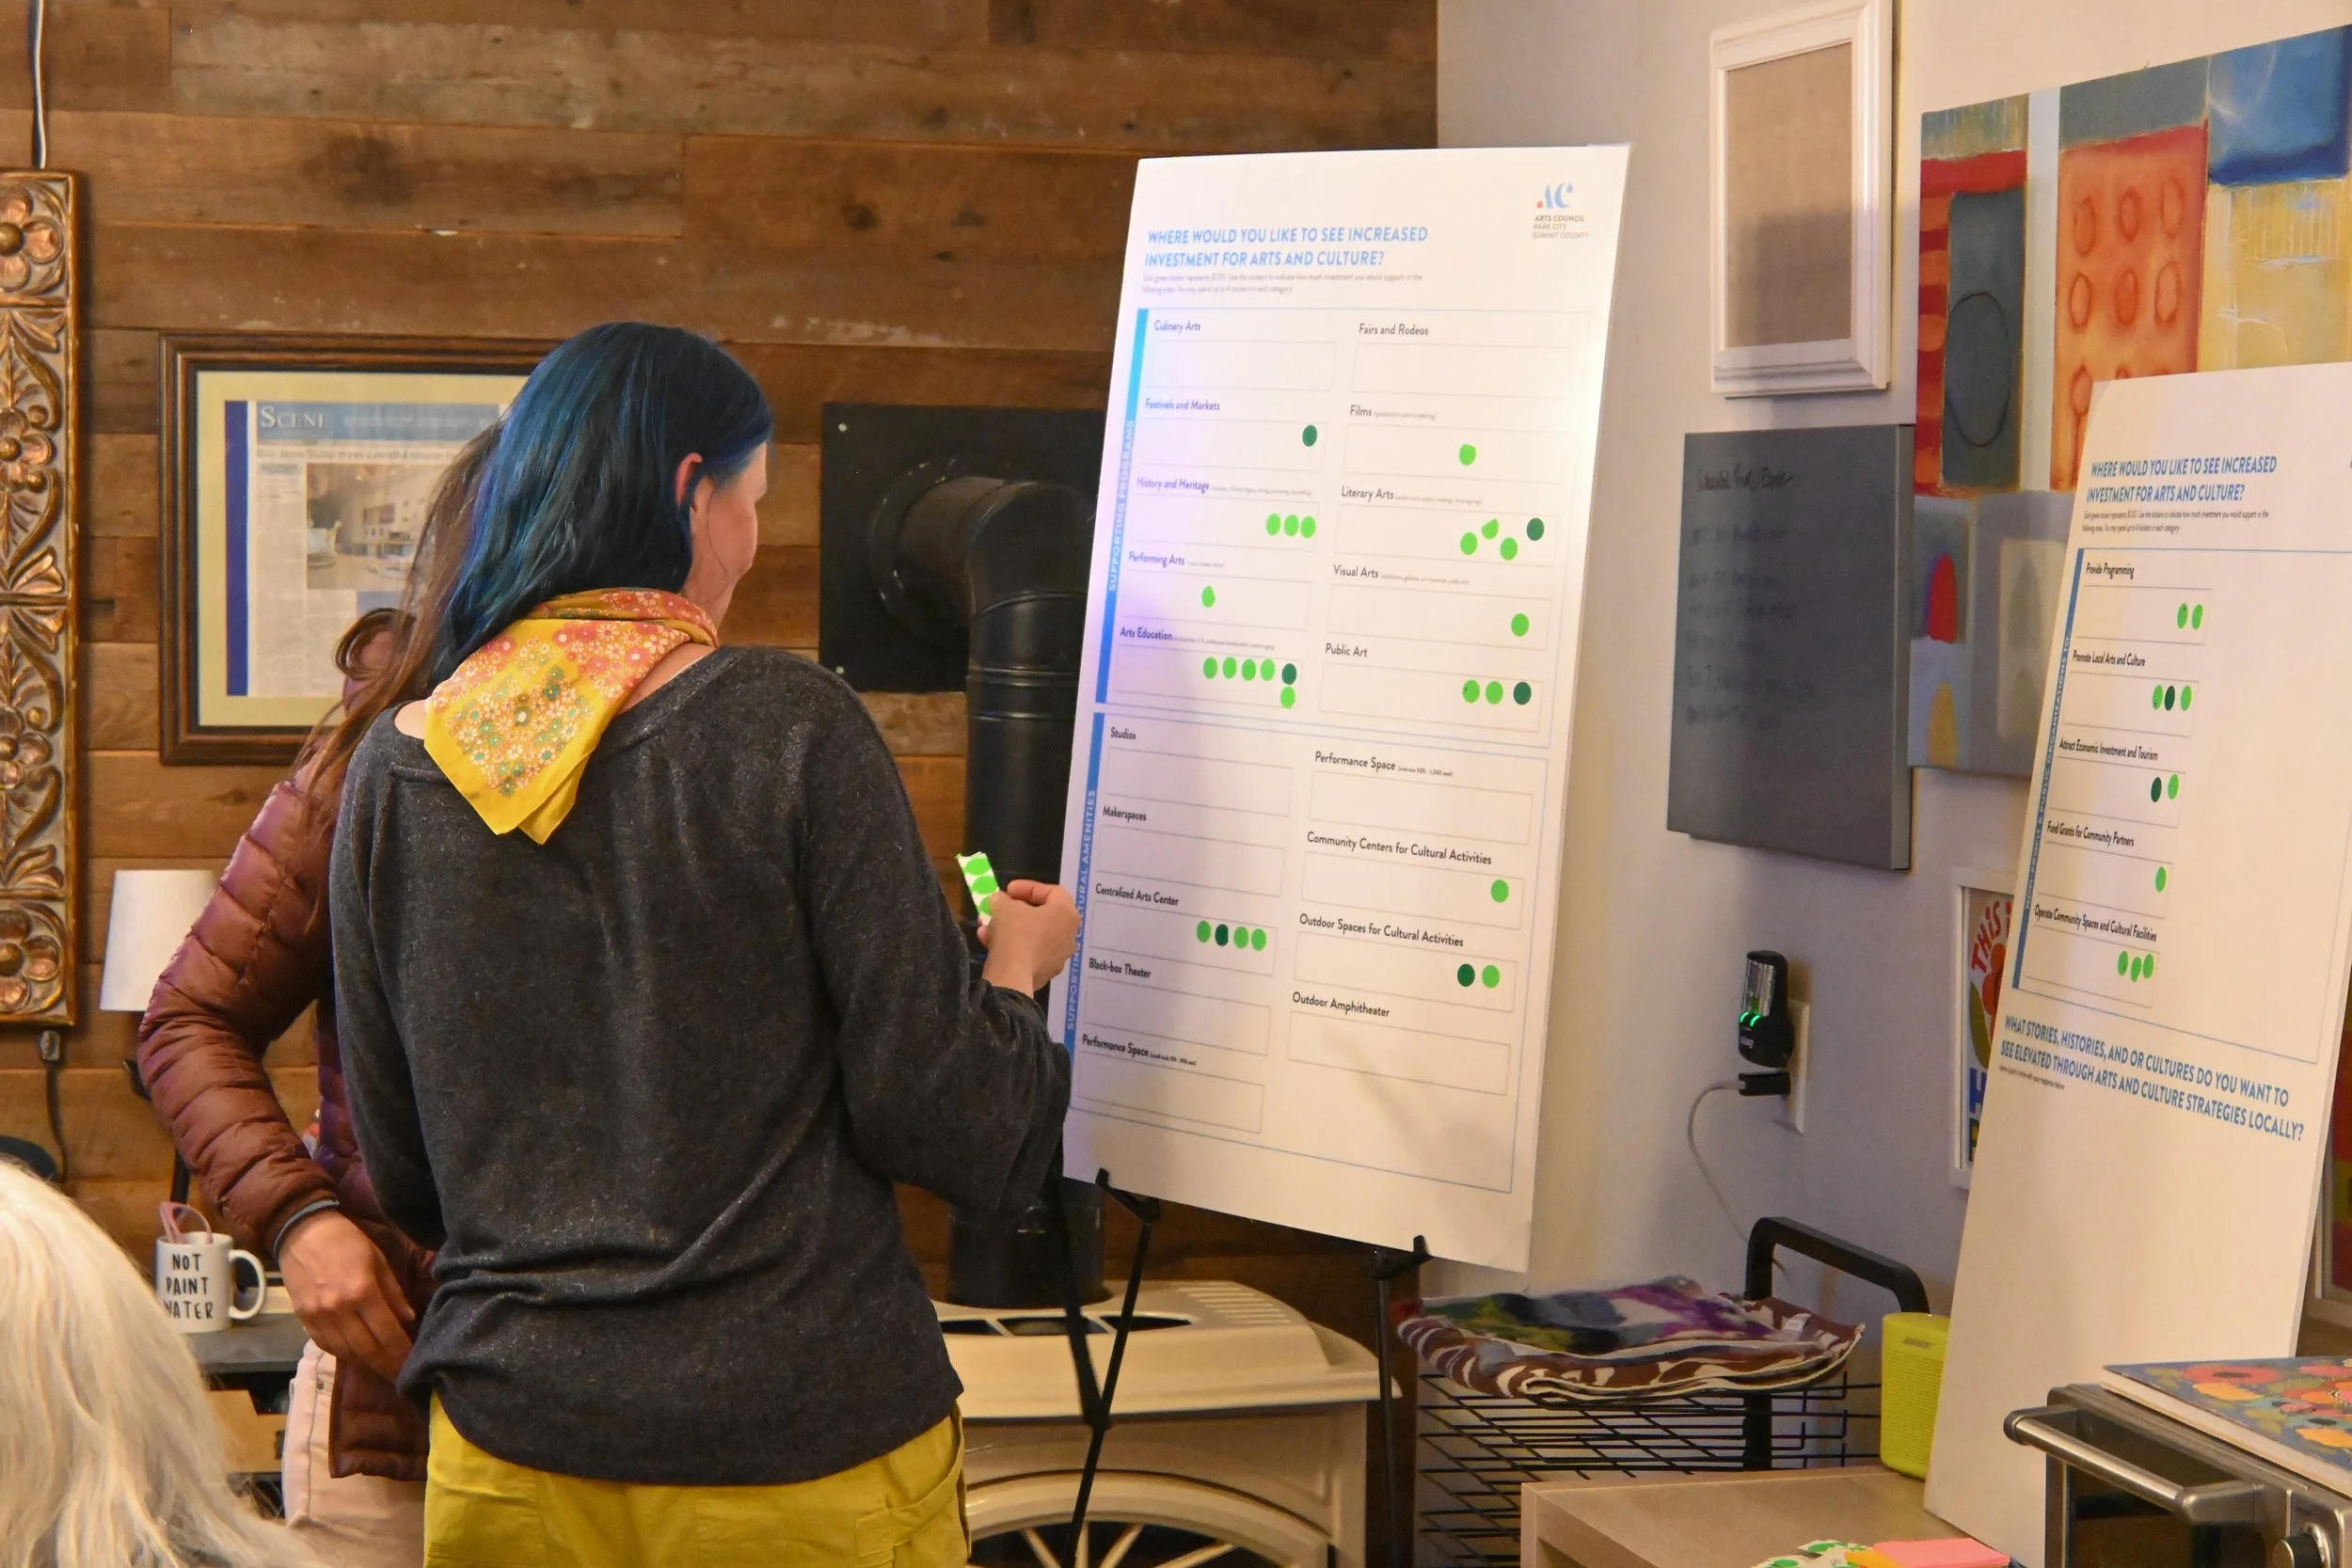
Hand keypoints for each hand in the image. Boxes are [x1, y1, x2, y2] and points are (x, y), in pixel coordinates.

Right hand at [277, 1208, 414, 1382]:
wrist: (302, 1233)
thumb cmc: (347, 1242)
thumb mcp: (379, 1260)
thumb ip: (393, 1293)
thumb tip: (408, 1320)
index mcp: (362, 1291)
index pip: (387, 1333)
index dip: (401, 1354)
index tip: (413, 1366)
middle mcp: (339, 1309)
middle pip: (366, 1350)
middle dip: (386, 1367)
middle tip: (400, 1378)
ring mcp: (318, 1317)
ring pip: (345, 1353)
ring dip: (366, 1365)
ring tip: (382, 1369)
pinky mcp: (303, 1320)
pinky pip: (326, 1346)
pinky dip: (343, 1355)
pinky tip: (357, 1356)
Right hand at [978, 879, 1080, 993]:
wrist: (1013, 976)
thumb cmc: (1015, 932)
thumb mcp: (1004, 907)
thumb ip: (1003, 899)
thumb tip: (1000, 900)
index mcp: (1067, 914)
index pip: (1052, 891)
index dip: (1028, 887)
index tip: (1007, 889)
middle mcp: (1069, 935)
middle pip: (1043, 915)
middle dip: (1016, 910)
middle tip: (1000, 907)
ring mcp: (1059, 956)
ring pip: (1033, 936)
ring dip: (1010, 928)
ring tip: (988, 927)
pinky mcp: (1046, 972)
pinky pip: (1029, 952)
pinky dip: (1013, 946)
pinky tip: (990, 944)